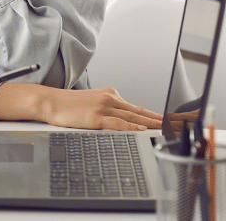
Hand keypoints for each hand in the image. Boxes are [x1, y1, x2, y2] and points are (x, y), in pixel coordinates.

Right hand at [32, 86, 162, 130]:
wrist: (50, 102)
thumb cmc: (68, 105)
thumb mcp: (92, 104)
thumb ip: (108, 110)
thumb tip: (121, 122)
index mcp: (110, 95)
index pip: (138, 108)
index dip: (154, 116)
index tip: (168, 122)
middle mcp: (110, 99)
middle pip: (140, 112)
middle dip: (159, 120)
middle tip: (175, 126)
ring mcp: (104, 107)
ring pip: (133, 117)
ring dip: (151, 124)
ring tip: (165, 130)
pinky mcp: (96, 117)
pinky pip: (118, 123)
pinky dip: (131, 127)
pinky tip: (141, 130)